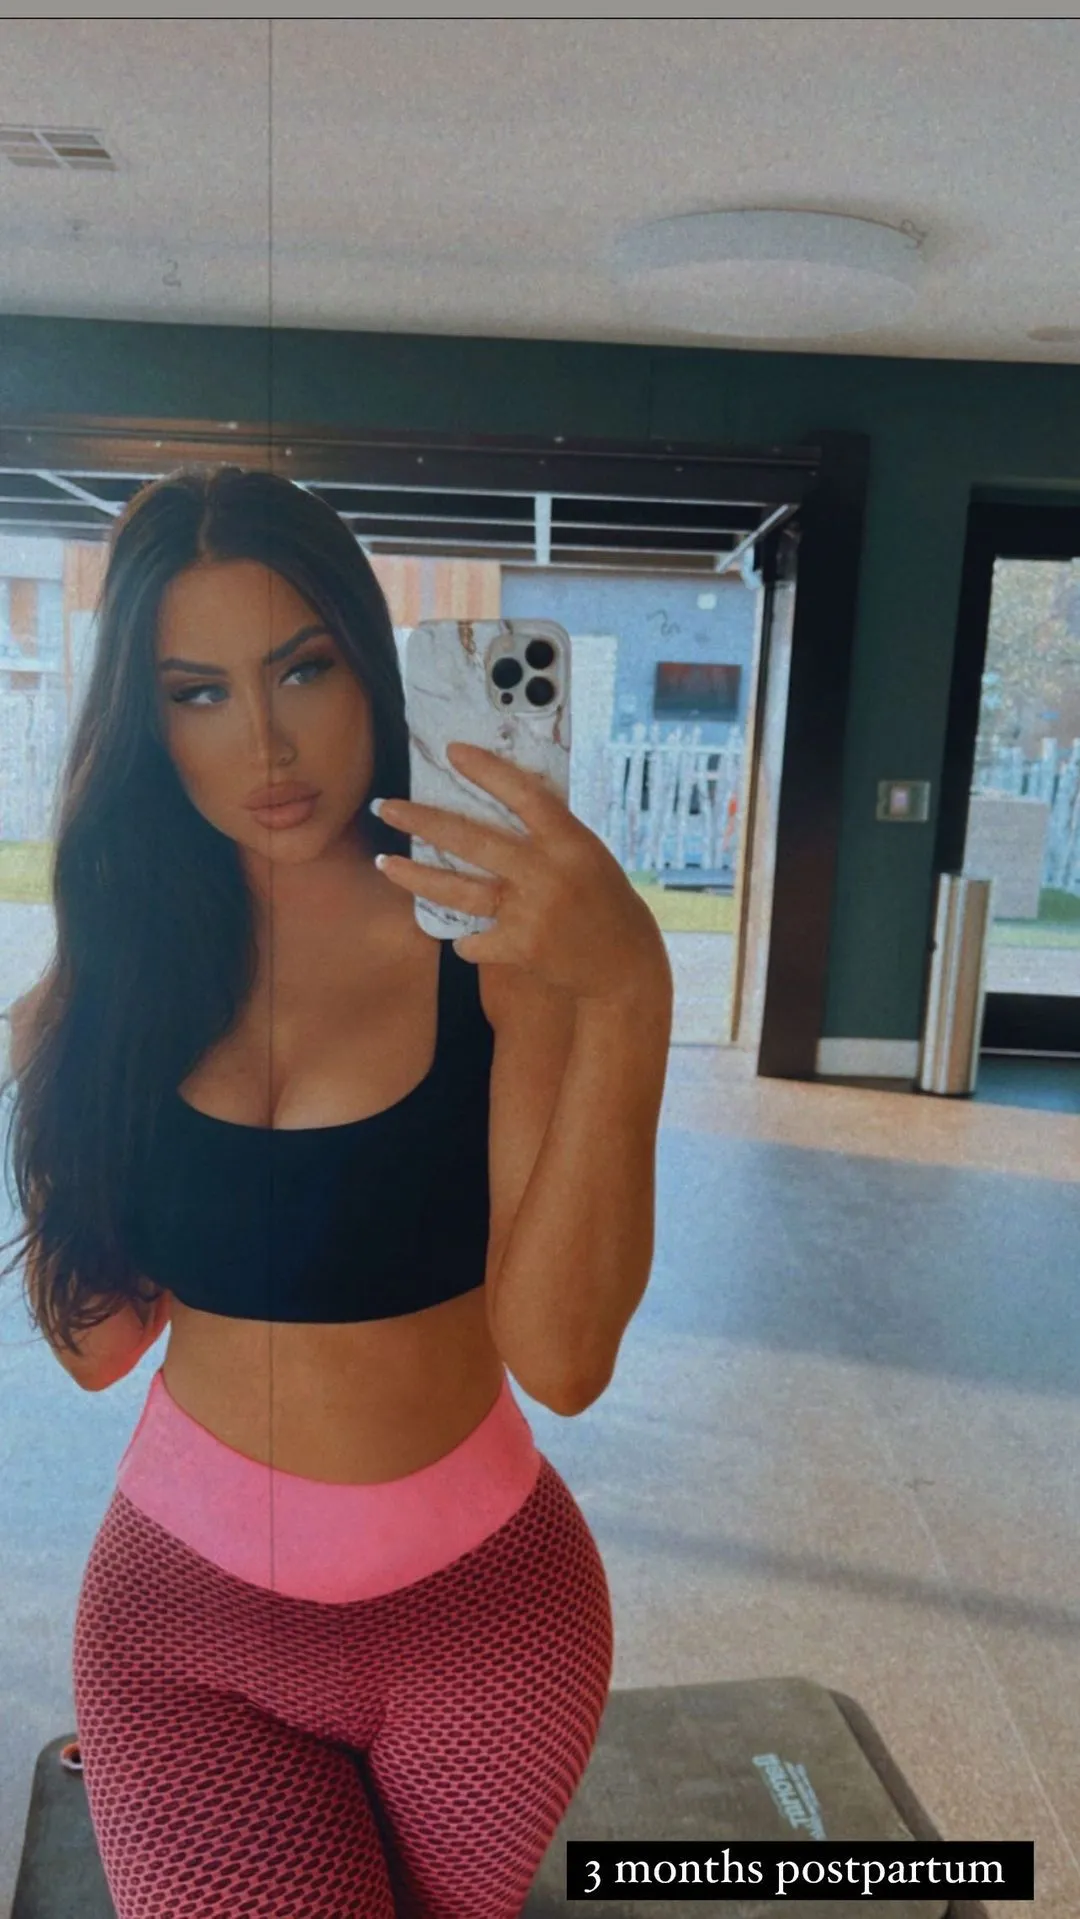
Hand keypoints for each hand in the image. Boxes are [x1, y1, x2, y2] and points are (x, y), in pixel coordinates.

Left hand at [370, 742, 669, 1005]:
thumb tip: (502, 799)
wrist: (625, 963)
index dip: (488, 771)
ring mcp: (531, 912)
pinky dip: (467, 941)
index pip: (523, 795)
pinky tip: (465, 938)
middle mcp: (547, 872)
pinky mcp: (521, 948)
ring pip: (459, 891)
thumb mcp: (587, 854)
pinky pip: (474, 941)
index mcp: (569, 841)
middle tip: (386, 807)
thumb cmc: (605, 901)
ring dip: (416, 876)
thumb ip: (550, 833)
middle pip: (472, 841)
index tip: (452, 752)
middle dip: (422, 821)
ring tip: (385, 863)